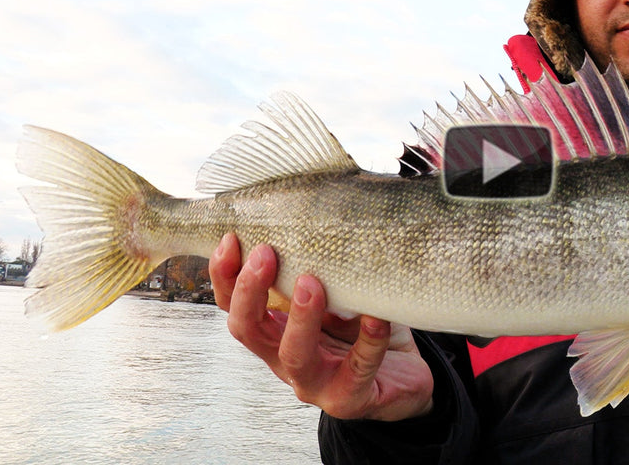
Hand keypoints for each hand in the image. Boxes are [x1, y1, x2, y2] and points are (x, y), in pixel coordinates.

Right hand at [208, 233, 434, 420]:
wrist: (404, 380)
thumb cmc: (365, 333)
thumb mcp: (340, 299)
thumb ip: (322, 275)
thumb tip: (314, 229)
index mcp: (276, 334)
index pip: (234, 307)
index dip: (225, 276)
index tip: (232, 238)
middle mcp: (286, 360)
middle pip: (249, 331)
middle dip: (250, 291)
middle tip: (265, 253)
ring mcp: (316, 383)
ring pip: (294, 356)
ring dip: (300, 318)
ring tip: (310, 283)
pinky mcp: (350, 398)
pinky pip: (359, 367)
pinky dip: (369, 340)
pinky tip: (376, 317)